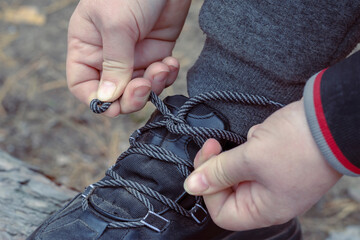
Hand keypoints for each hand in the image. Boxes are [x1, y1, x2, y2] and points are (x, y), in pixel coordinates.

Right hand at [66, 0, 190, 116]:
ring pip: (139, 89)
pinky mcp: (156, 52)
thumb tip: (106, 99)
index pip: (83, 86)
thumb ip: (113, 64)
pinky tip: (171, 62)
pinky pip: (159, 77)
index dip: (97, 100)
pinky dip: (166, 75)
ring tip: (162, 67)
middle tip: (144, 86)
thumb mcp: (117, 24)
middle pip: (114, 94)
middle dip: (130, 97)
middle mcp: (108, 55)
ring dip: (153, 86)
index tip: (114, 104)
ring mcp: (134, 56)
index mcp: (87, 46)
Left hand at [184, 99, 341, 230]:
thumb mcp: (250, 158)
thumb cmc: (298, 144)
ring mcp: (276, 180)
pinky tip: (260, 135)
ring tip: (246, 139)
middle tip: (212, 143)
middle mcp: (270, 198)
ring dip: (234, 154)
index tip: (206, 163)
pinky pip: (254, 158)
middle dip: (218, 166)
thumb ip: (218, 172)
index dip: (208, 190)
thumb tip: (191, 186)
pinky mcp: (279, 162)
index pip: (222, 213)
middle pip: (228, 191)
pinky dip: (250, 146)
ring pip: (240, 172)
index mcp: (265, 208)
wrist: (332, 117)